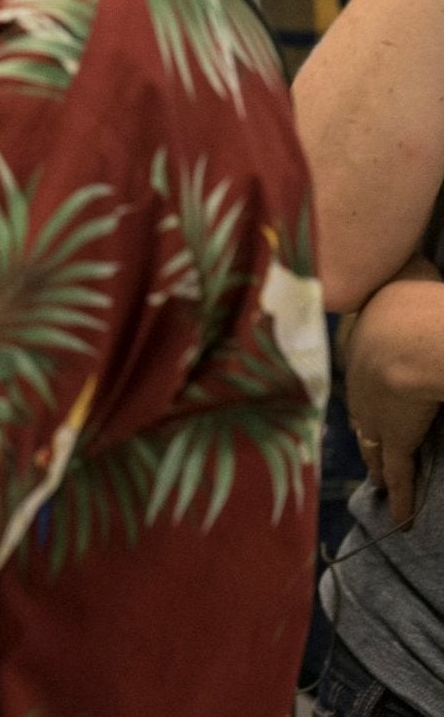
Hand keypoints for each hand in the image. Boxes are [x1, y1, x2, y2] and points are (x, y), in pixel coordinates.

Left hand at [350, 269, 443, 524]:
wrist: (405, 336)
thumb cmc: (405, 297)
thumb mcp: (400, 274)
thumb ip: (401, 260)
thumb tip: (400, 245)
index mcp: (357, 344)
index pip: (355, 365)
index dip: (360, 375)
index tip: (363, 382)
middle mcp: (357, 381)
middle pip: (358, 407)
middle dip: (363, 421)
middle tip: (367, 434)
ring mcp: (374, 413)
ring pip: (373, 443)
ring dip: (377, 462)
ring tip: (376, 479)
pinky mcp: (396, 439)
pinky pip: (399, 473)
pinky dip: (399, 496)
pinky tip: (399, 516)